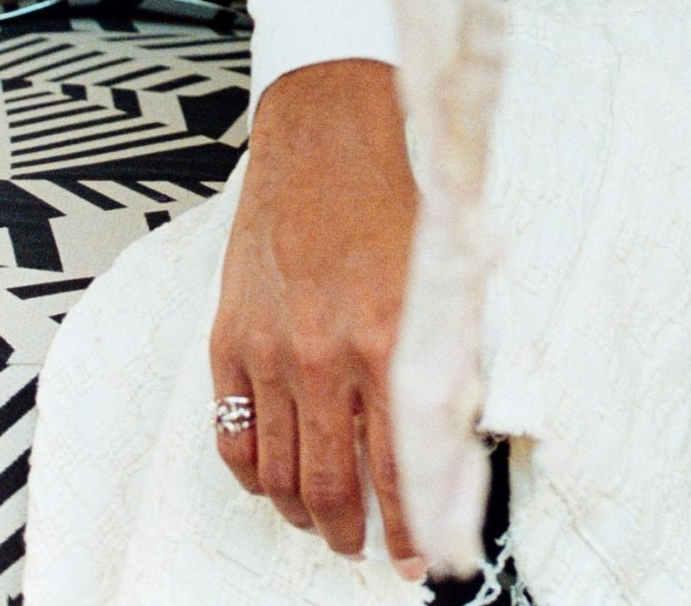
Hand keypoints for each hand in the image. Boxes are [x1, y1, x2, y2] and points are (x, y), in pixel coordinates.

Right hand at [209, 60, 424, 579]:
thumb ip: (448, 351)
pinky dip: (252, 475)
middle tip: (368, 550)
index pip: (399, 467)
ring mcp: (272, 350)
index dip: (411, 526)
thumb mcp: (442, 272)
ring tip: (325, 525)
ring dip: (304, 514)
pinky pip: (233, 434)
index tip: (421, 558)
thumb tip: (460, 429)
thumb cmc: (394, 190)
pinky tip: (274, 483)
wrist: (327, 131)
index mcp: (392, 338)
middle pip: (333, 486)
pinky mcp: (231, 338)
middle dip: (353, 533)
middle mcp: (328, 354)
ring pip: (280, 473)